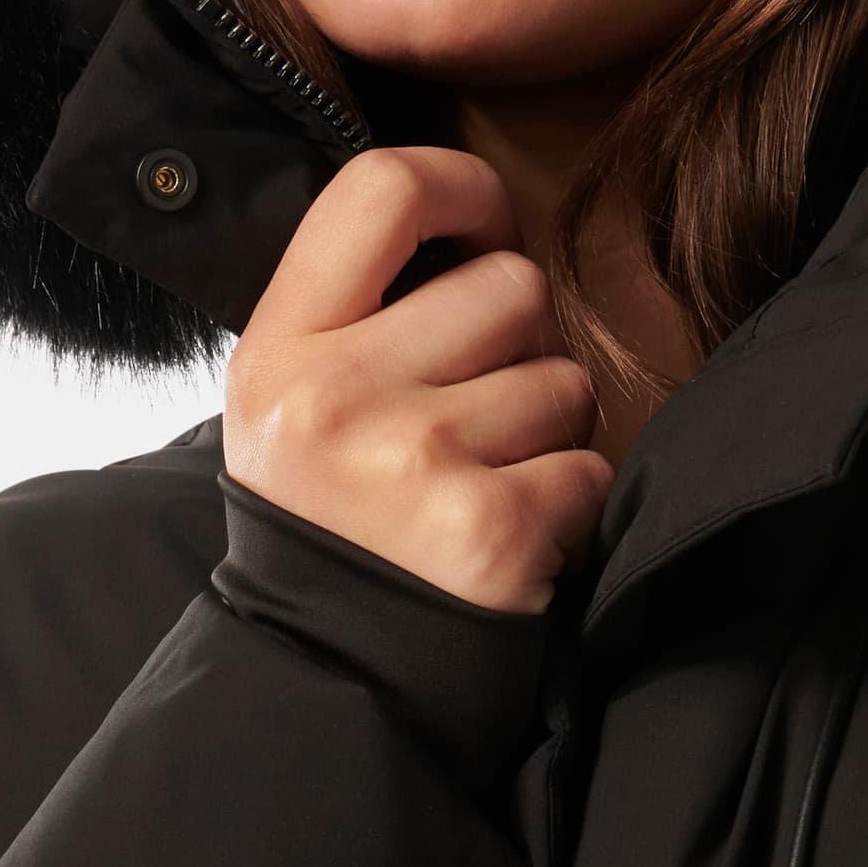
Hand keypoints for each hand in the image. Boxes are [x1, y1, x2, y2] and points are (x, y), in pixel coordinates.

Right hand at [220, 146, 613, 614]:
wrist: (328, 678)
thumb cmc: (335, 515)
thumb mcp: (293, 400)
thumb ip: (363, 308)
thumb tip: (478, 219)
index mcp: (279, 347)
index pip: (383, 188)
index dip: (464, 190)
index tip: (486, 228)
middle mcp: (334, 395)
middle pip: (511, 285)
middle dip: (520, 346)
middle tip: (475, 415)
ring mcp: (413, 463)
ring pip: (564, 378)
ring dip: (549, 433)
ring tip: (484, 481)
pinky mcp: (490, 530)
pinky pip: (588, 468)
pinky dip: (567, 505)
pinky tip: (509, 536)